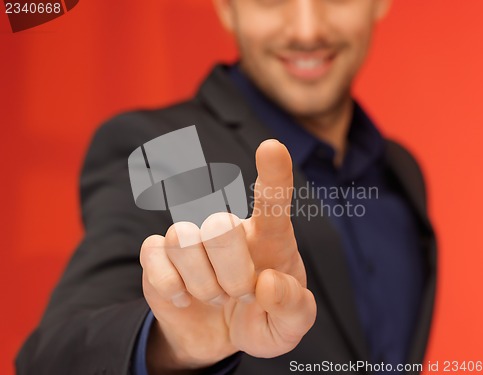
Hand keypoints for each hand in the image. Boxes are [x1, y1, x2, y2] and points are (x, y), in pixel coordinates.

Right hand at [140, 140, 316, 372]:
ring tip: (215, 296)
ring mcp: (191, 238)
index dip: (273, 175)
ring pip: (182, 238)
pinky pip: (153, 257)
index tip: (271, 147)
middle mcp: (229, 228)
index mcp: (268, 238)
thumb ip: (294, 309)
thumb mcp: (289, 327)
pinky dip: (171, 289)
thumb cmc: (260, 319)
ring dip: (202, 285)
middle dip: (231, 275)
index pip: (272, 201)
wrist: (219, 336)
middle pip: (219, 225)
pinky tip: (184, 298)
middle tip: (241, 293)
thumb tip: (266, 282)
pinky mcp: (158, 254)